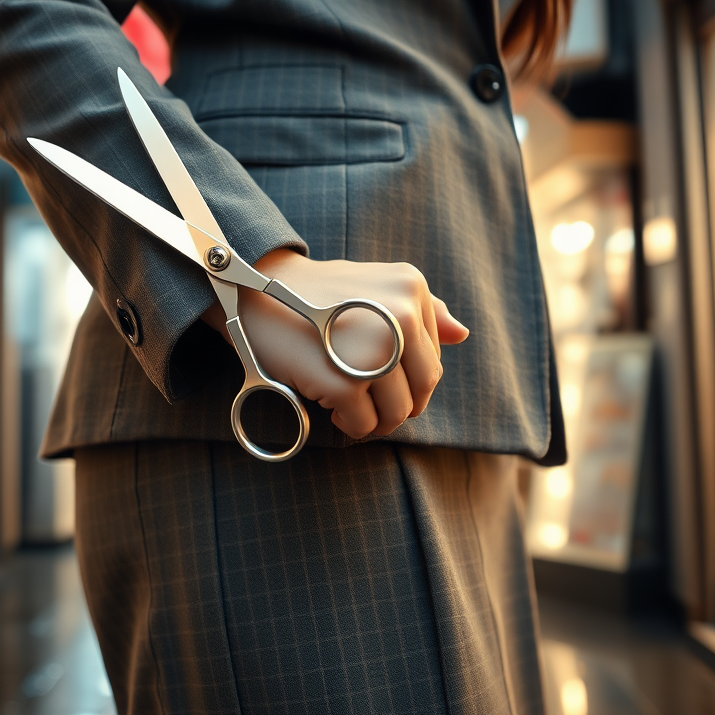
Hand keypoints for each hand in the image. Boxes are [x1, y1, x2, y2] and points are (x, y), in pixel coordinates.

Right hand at [204, 249, 468, 438]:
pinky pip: (364, 424)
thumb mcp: (373, 287)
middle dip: (397, 404)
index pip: (432, 359)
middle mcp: (400, 315)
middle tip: (367, 403)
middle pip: (423, 388)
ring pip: (398, 412)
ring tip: (348, 406)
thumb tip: (462, 333)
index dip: (405, 378)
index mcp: (410, 289)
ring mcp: (373, 350)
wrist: (253, 291)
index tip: (375, 375)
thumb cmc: (314, 294)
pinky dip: (350, 426)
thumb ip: (421, 310)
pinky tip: (330, 409)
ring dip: (374, 420)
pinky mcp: (344, 381)